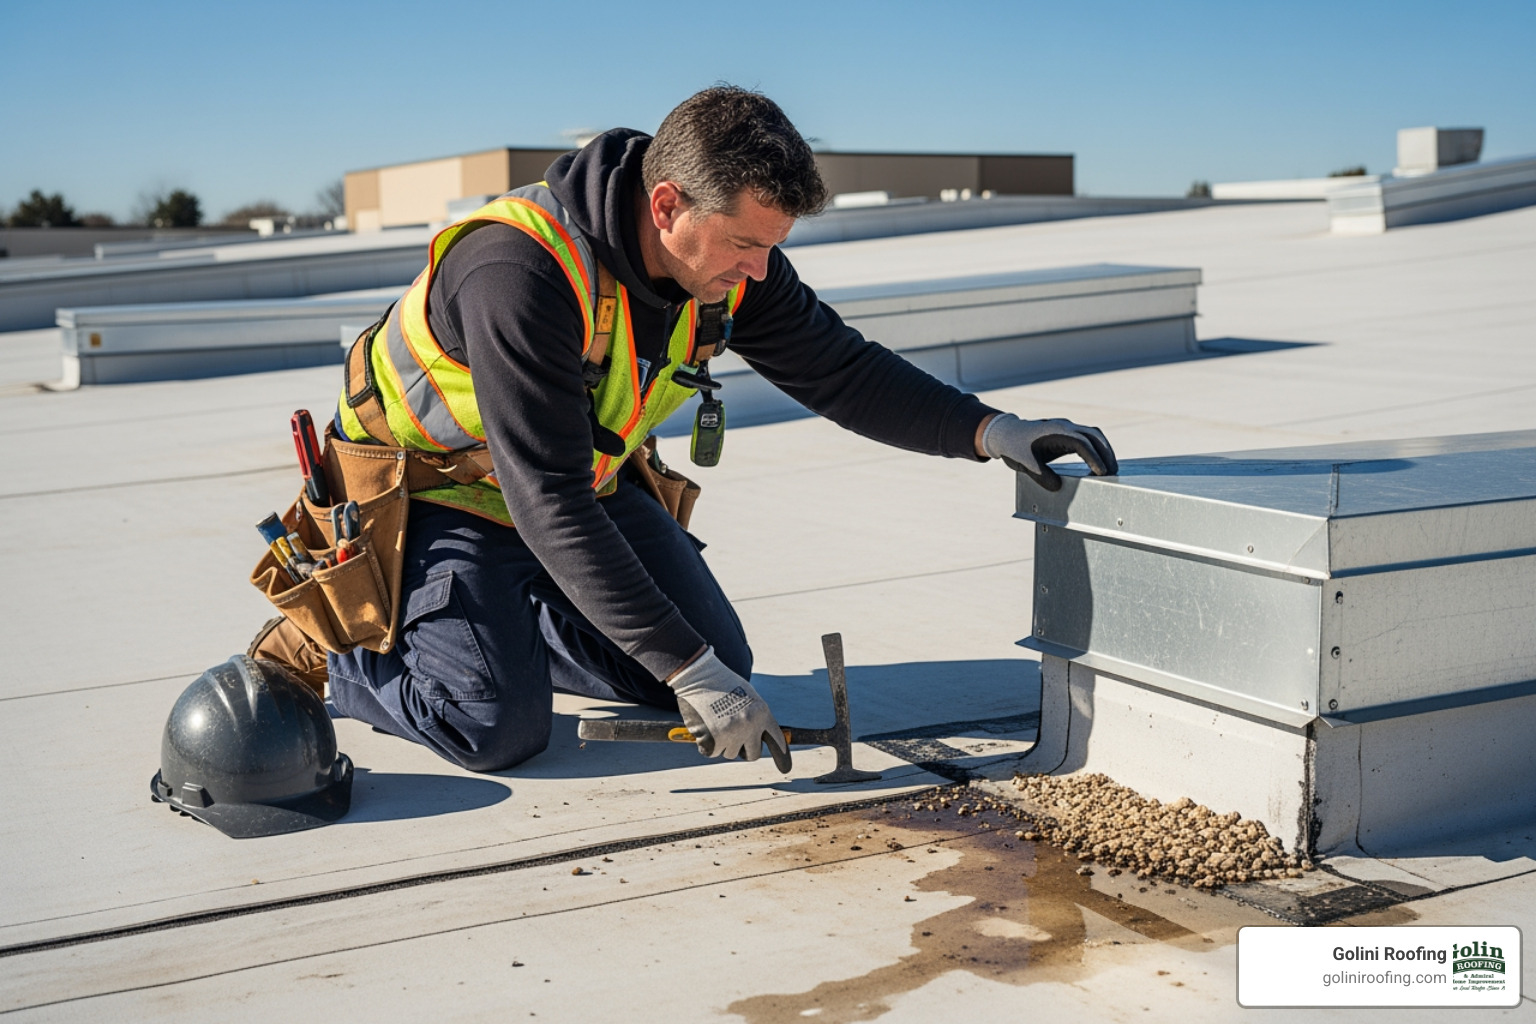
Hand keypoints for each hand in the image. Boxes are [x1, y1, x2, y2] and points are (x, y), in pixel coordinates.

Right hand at [667, 648, 791, 771]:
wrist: (699, 675)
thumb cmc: (722, 683)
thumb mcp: (747, 696)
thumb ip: (755, 717)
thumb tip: (759, 738)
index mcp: (762, 712)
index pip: (777, 739)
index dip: (781, 756)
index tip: (785, 769)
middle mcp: (751, 725)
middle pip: (753, 755)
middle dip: (744, 750)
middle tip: (733, 737)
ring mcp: (732, 734)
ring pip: (730, 753)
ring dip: (722, 743)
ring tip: (715, 721)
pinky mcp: (713, 740)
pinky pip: (711, 752)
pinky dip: (706, 744)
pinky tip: (704, 725)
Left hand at [981, 413, 1117, 491]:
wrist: (1006, 433)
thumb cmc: (1015, 448)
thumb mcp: (1025, 465)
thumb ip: (1042, 477)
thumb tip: (1058, 487)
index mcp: (1055, 432)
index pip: (1081, 444)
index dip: (1094, 458)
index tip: (1102, 472)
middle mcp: (1064, 426)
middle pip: (1093, 435)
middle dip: (1106, 453)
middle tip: (1114, 472)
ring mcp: (1066, 427)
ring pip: (1093, 434)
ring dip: (1104, 449)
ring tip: (1110, 468)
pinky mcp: (1066, 431)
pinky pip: (1086, 437)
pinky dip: (1096, 448)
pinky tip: (1098, 463)